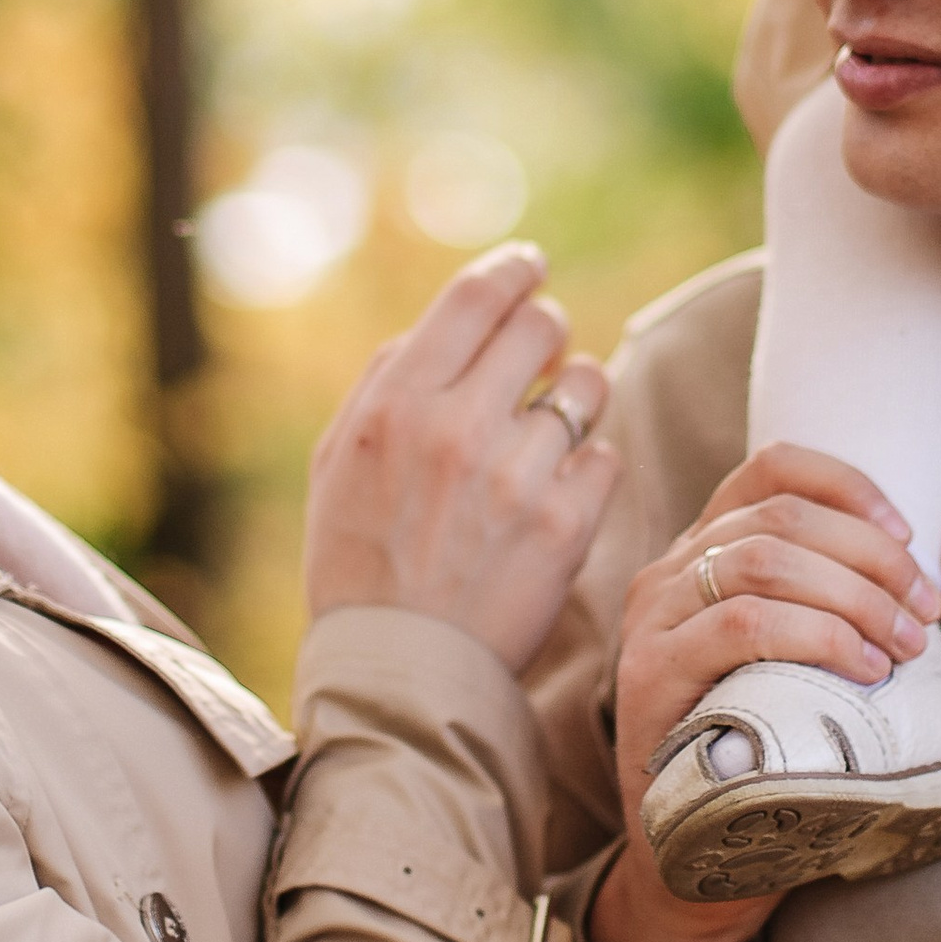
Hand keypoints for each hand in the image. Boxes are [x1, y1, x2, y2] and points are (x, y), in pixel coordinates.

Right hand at [304, 243, 617, 675]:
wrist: (399, 675)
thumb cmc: (357, 564)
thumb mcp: (336, 462)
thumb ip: (383, 383)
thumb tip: (436, 326)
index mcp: (397, 405)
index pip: (475, 297)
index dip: (513, 269)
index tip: (530, 266)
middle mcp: (458, 429)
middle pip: (542, 326)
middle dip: (548, 328)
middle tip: (544, 348)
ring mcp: (518, 478)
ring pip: (586, 385)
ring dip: (575, 395)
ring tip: (554, 426)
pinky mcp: (566, 527)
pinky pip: (604, 457)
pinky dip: (587, 468)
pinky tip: (556, 494)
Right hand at [587, 445, 940, 941]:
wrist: (702, 857)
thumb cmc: (776, 747)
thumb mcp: (841, 658)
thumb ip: (898, 592)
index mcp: (711, 550)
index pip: (771, 468)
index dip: (847, 485)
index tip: (909, 532)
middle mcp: (672, 570)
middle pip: (781, 516)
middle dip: (871, 557)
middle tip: (926, 612)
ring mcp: (655, 620)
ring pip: (761, 561)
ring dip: (853, 595)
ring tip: (903, 646)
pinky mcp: (652, 674)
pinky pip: (741, 623)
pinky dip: (817, 634)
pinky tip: (863, 669)